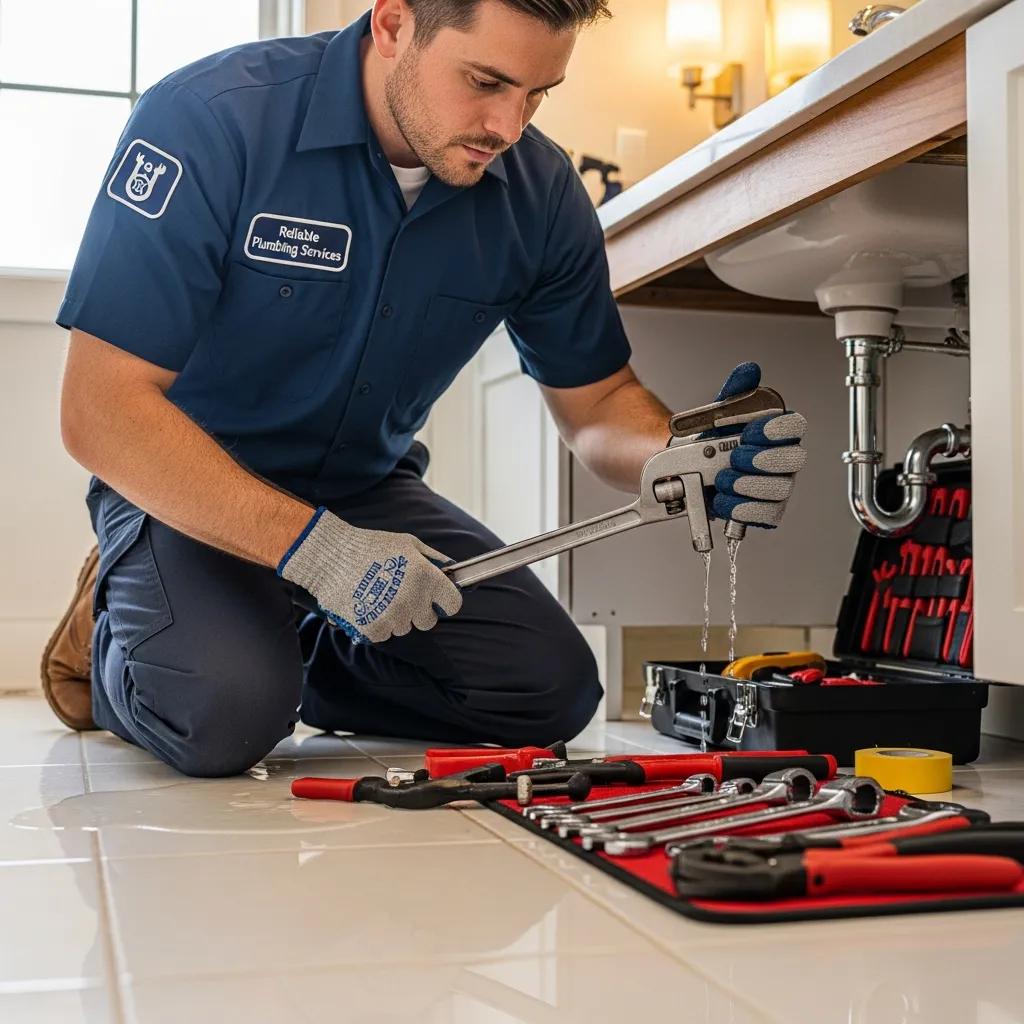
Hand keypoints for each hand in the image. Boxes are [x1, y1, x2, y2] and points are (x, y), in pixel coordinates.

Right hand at [277, 508, 462, 642]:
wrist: (331, 556)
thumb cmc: (371, 546)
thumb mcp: (408, 543)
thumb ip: (433, 558)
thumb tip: (451, 570)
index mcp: (426, 577)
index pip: (453, 604)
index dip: (445, 602)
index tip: (437, 600)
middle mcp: (413, 599)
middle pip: (428, 621)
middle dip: (418, 611)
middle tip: (402, 596)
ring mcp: (393, 616)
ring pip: (404, 628)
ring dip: (396, 617)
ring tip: (379, 596)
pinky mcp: (373, 628)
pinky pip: (384, 635)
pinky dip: (377, 625)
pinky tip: (368, 606)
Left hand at [707, 362, 807, 528]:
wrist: (692, 469)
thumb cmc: (713, 442)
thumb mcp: (719, 413)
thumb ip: (735, 392)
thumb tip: (749, 371)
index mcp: (778, 432)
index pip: (795, 426)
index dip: (777, 429)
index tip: (751, 431)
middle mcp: (784, 459)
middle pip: (793, 459)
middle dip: (762, 460)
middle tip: (734, 458)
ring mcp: (779, 486)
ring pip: (780, 489)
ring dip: (748, 485)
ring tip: (723, 480)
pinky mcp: (767, 510)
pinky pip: (766, 514)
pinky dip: (743, 508)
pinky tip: (724, 499)